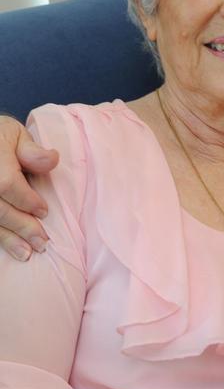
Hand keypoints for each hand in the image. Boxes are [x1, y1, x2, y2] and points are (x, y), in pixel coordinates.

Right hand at [0, 116, 58, 260]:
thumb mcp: (15, 134)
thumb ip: (31, 150)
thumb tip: (52, 160)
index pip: (6, 183)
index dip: (26, 200)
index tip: (44, 211)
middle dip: (20, 226)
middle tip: (43, 242)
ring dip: (7, 238)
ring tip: (27, 253)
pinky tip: (12, 249)